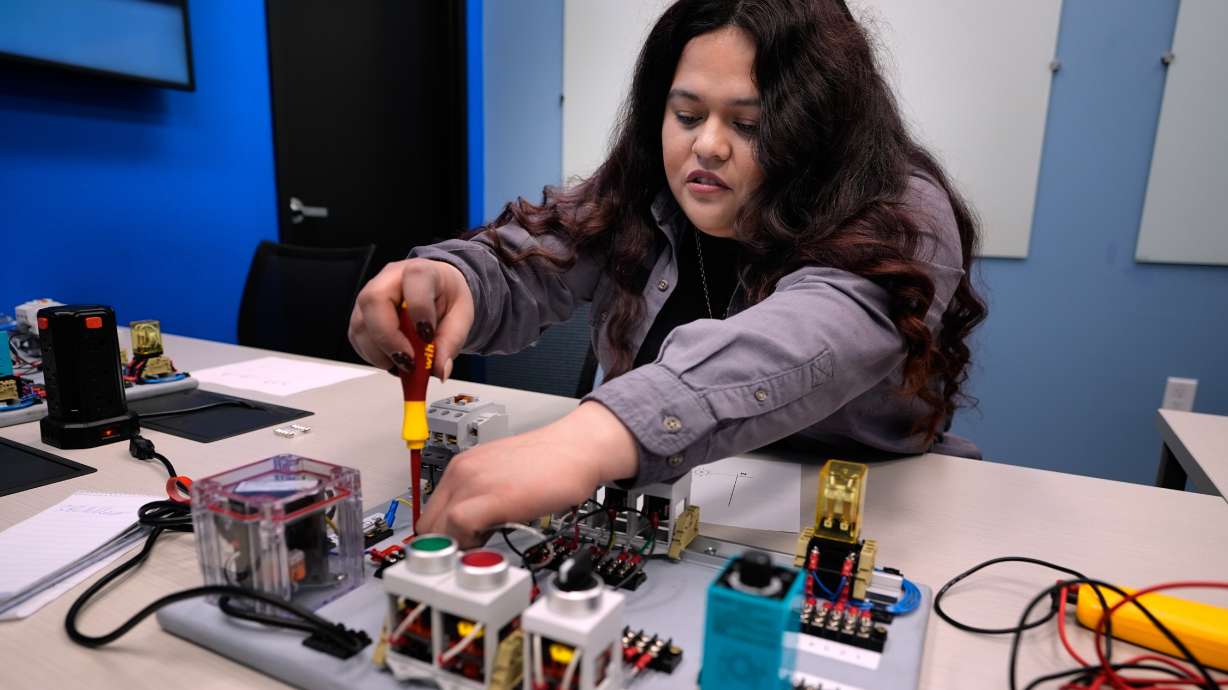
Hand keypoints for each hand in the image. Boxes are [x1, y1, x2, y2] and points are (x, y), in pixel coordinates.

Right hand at [348, 258, 473, 380]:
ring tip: (403, 366)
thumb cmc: (446, 297)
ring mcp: (370, 295)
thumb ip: (452, 341)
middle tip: (409, 362)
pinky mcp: (361, 314)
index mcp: (420, 271)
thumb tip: (440, 369)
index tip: (427, 337)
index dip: (419, 311)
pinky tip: (392, 360)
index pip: (414, 281)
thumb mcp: (462, 316)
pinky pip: (357, 337)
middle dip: (389, 338)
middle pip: (374, 301)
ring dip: (379, 352)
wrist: (437, 291)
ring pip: (360, 323)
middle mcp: (389, 279)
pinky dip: (372, 355)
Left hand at [416, 402, 638, 546]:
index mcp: (461, 467)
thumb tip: (469, 529)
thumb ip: (480, 497)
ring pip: (438, 528)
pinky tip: (493, 541)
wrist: (577, 449)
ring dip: (458, 546)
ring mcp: (474, 482)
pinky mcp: (493, 496)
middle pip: (428, 523)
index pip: (430, 512)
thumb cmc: (549, 464)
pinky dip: (470, 543)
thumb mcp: (501, 476)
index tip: (458, 547)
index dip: (443, 536)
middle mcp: (462, 471)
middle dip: (447, 544)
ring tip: (484, 545)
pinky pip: (459, 527)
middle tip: (472, 550)